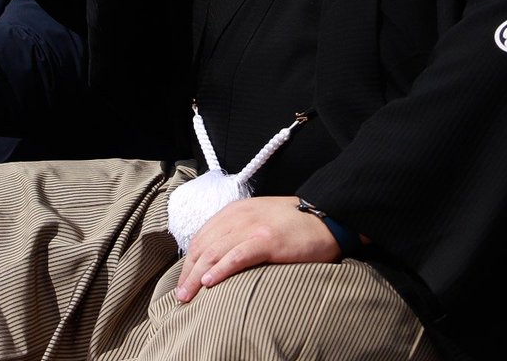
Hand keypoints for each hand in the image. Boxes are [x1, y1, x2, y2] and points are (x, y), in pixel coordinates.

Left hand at [174, 196, 341, 303]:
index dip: (188, 261)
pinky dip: (220, 269)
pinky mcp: (267, 240)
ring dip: (197, 276)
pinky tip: (209, 282)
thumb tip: (218, 258)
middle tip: (180, 296)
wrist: (325, 219)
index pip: (202, 237)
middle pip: (204, 246)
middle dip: (188, 272)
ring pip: (215, 252)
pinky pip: (237, 256)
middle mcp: (240, 216)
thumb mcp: (260, 219)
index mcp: (236, 211)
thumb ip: (239, 232)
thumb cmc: (294, 225)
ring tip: (188, 296)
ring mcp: (253, 227)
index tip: (183, 281)